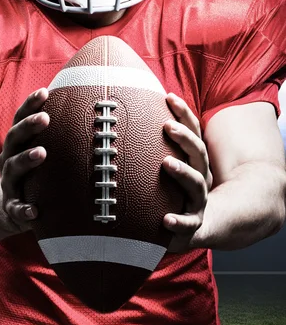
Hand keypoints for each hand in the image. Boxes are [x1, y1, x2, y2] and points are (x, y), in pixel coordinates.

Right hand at [0, 88, 48, 231]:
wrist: (10, 208)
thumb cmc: (35, 174)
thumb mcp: (40, 152)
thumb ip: (57, 135)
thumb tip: (91, 108)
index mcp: (17, 144)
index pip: (20, 119)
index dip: (30, 104)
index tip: (44, 91)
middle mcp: (9, 159)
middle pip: (14, 138)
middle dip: (28, 126)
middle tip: (45, 118)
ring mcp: (9, 183)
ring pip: (12, 169)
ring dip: (25, 159)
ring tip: (41, 152)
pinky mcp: (12, 207)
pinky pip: (15, 209)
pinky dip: (24, 210)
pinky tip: (34, 211)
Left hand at [162, 93, 212, 251]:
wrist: (197, 227)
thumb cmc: (175, 190)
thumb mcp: (170, 165)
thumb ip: (153, 145)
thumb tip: (123, 116)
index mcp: (195, 160)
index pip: (193, 132)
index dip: (184, 113)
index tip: (169, 97)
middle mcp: (200, 176)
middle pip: (198, 153)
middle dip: (184, 138)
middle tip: (166, 126)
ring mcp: (198, 200)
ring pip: (196, 184)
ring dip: (183, 172)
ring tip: (167, 163)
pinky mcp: (193, 224)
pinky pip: (188, 224)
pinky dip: (178, 222)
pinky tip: (165, 220)